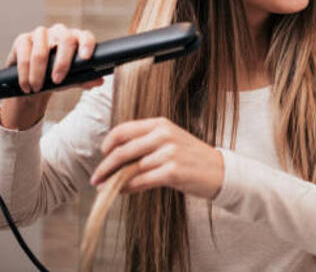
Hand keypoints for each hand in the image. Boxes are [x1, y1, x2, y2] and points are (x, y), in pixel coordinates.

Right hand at [0, 23, 103, 129]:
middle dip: (62, 63)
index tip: (86, 58)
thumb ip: (85, 79)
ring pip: (41, 52)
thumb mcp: (72, 80)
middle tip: (57, 81)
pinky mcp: (23, 39)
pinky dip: (25, 74)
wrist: (33, 80)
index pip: (86, 36)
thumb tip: (99, 81)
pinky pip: (24, 56)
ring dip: (38, 74)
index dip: (87, 45)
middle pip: (66, 40)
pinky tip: (26, 85)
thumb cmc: (57, 75)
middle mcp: (60, 31)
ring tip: (37, 88)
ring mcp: (41, 33)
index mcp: (76, 38)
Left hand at [90, 117, 223, 199]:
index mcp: (161, 124)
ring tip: (106, 187)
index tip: (102, 154)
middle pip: (123, 150)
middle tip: (95, 177)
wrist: (219, 170)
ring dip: (114, 181)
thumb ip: (145, 144)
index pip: (124, 129)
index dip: (108, 143)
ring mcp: (169, 153)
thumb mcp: (170, 141)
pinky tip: (122, 191)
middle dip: (105, 166)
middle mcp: (164, 135)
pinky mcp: (172, 171)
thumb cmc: (191, 157)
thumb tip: (114, 158)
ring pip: (130, 168)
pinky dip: (128, 188)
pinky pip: (141, 181)